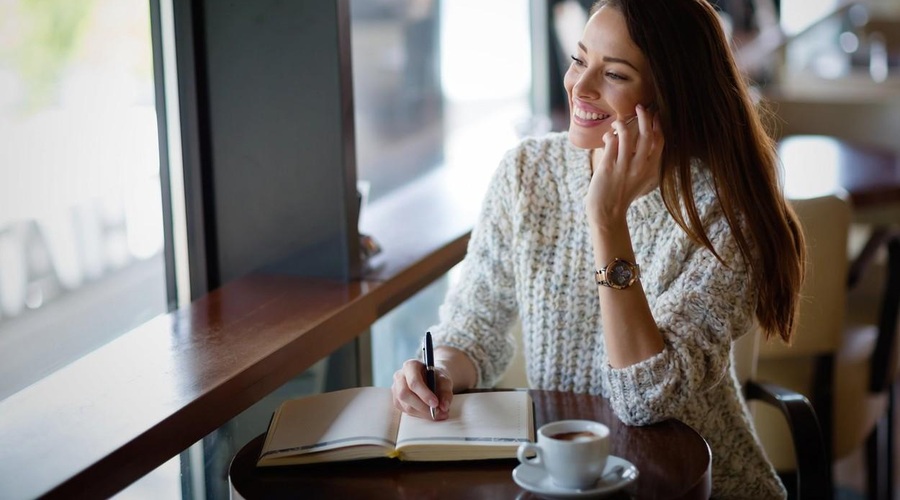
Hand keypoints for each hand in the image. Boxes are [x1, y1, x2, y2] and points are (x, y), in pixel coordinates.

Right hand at [391, 358, 453, 419]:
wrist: (431, 378)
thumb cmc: (436, 377)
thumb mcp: (444, 380)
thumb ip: (446, 392)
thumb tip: (444, 406)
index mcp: (410, 366)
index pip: (414, 382)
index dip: (424, 394)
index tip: (436, 403)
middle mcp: (400, 376)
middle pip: (405, 394)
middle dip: (422, 406)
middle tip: (437, 412)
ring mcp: (396, 389)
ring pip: (405, 406)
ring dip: (423, 413)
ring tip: (438, 414)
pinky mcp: (396, 400)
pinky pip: (406, 411)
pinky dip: (419, 414)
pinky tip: (429, 413)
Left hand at [586, 104, 663, 225]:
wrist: (607, 213)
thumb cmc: (622, 195)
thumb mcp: (640, 179)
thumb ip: (644, 162)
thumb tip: (641, 140)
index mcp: (651, 169)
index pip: (660, 141)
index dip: (659, 124)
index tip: (656, 113)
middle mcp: (641, 167)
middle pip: (647, 134)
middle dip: (645, 116)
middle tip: (639, 106)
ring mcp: (625, 167)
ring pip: (628, 135)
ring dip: (622, 124)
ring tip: (618, 122)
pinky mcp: (609, 167)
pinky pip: (611, 142)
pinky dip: (610, 135)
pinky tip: (607, 136)